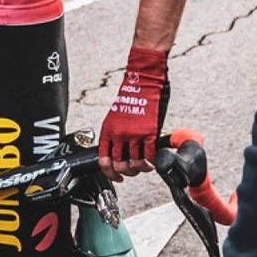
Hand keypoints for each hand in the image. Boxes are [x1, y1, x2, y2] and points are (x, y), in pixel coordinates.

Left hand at [97, 45, 169, 177]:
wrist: (143, 79)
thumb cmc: (132, 95)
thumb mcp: (116, 117)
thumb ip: (117, 134)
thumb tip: (120, 149)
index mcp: (107, 131)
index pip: (103, 160)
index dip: (110, 173)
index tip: (117, 176)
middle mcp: (118, 134)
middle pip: (119, 166)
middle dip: (127, 173)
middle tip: (133, 171)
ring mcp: (133, 135)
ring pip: (135, 164)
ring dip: (141, 169)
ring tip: (145, 166)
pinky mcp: (149, 133)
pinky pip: (150, 156)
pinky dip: (152, 162)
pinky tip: (154, 161)